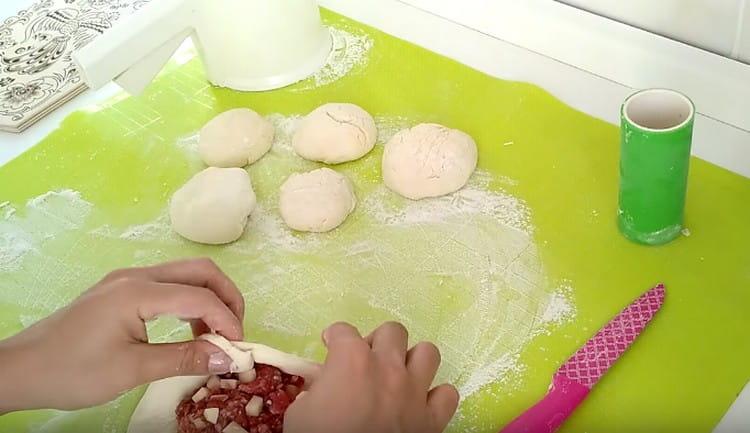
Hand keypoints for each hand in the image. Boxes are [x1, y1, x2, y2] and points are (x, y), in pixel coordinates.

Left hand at [0, 258, 244, 412]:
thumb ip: (184, 358)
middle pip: (200, 271)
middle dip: (226, 298)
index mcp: (138, 291)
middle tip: (236, 332)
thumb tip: (228, 356)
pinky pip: (168, 286)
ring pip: (185, 275)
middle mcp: (136, 276)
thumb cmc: (73, 371)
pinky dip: (188, 303)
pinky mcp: (121, 289)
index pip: (199, 296)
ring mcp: (127, 280)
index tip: (239, 348)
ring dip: (208, 300)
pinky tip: (188, 330)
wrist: (21, 370)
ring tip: (214, 336)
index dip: (227, 320)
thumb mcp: (133, 370)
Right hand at [285, 322, 459, 432]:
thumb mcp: (299, 414)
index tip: (330, 346)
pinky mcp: (433, 419)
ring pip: (427, 353)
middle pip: (392, 332)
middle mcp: (388, 367)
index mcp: (352, 360)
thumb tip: (321, 388)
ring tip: (398, 375)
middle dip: (377, 342)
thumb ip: (313, 392)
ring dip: (412, 361)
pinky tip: (420, 404)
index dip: (334, 337)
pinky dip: (435, 396)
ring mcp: (415, 392)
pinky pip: (447, 394)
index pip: (343, 330)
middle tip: (366, 361)